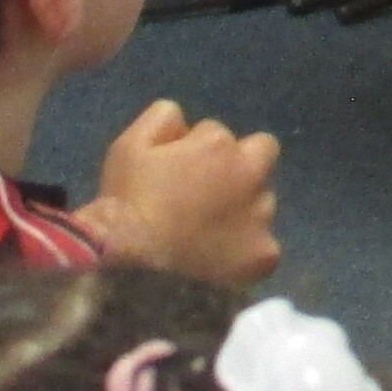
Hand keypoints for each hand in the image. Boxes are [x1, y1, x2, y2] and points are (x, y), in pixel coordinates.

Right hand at [85, 99, 281, 286]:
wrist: (132, 271)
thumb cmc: (127, 206)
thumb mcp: (130, 146)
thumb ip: (163, 119)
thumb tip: (185, 122)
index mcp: (219, 144)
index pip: (216, 133)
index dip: (196, 150)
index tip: (177, 174)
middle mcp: (251, 175)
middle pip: (261, 155)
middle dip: (240, 167)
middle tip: (207, 196)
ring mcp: (262, 217)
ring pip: (262, 204)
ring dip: (242, 210)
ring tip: (206, 236)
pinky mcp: (264, 256)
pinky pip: (264, 249)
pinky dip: (246, 253)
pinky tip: (218, 264)